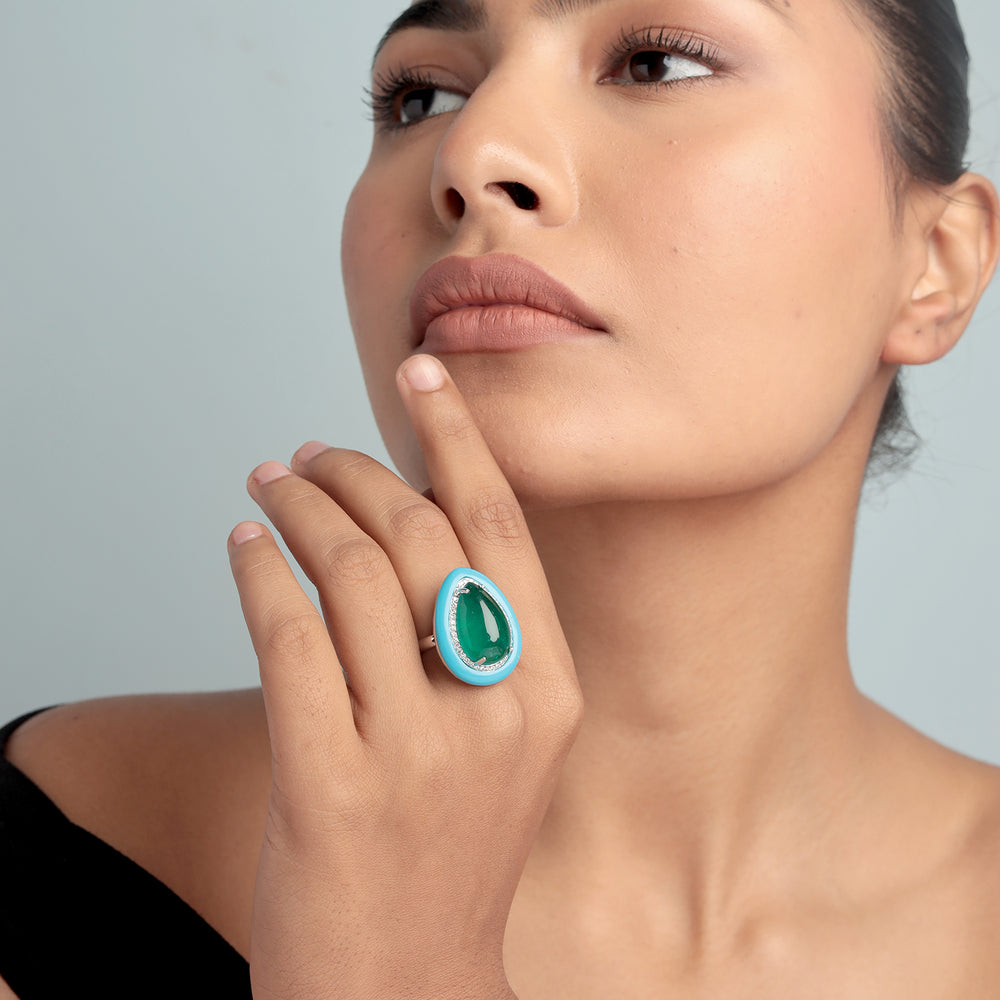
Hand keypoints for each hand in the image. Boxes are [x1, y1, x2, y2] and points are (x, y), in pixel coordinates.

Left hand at [228, 354, 582, 999]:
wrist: (404, 982)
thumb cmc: (447, 847)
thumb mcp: (499, 741)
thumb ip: (478, 639)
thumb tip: (410, 518)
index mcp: (549, 690)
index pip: (501, 527)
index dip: (458, 436)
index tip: (424, 371)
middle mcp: (494, 711)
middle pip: (418, 535)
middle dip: (354, 471)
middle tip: (309, 453)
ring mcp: (416, 752)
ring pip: (347, 573)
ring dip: (298, 506)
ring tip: (270, 482)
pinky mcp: (333, 786)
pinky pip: (287, 635)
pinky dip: (257, 570)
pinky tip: (242, 544)